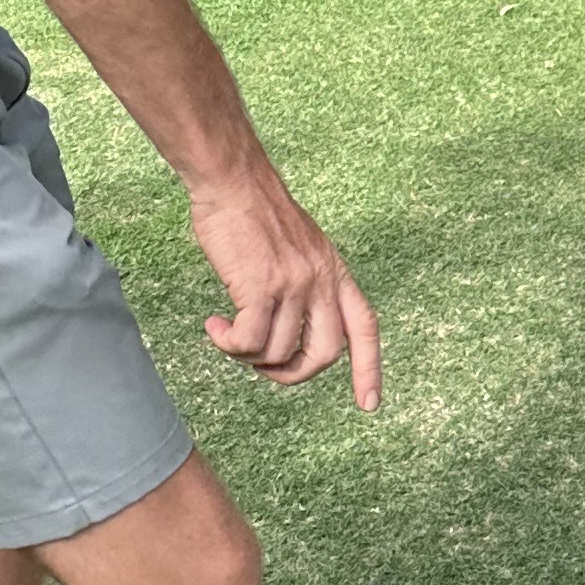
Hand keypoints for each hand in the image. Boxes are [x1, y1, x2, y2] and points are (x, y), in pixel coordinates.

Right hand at [187, 159, 380, 407]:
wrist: (234, 181)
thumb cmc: (257, 213)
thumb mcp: (301, 247)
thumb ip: (306, 284)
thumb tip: (291, 332)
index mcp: (335, 271)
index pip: (364, 326)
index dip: (369, 368)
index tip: (369, 403)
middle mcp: (321, 280)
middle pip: (325, 353)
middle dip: (294, 374)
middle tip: (263, 368)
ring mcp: (294, 284)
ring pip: (278, 351)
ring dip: (249, 356)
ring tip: (227, 334)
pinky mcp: (261, 287)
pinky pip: (249, 341)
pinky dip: (229, 344)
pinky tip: (214, 326)